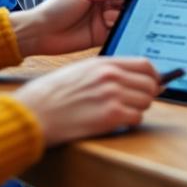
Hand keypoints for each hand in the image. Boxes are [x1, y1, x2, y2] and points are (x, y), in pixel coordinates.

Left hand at [10, 0, 133, 56]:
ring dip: (121, 20)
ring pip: (122, 21)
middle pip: (124, 8)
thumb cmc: (56, 7)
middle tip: (124, 9)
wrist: (40, 31)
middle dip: (128, 8)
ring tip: (108, 19)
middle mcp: (103, 9)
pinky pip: (116, 35)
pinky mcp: (100, 39)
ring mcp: (102, 24)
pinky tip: (117, 30)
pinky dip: (120, 33)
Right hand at [12, 56, 160, 145]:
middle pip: (150, 84)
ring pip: (146, 102)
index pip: (145, 64)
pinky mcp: (111, 115)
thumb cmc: (51, 95)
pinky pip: (137, 118)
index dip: (153, 76)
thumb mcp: (80, 72)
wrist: (33, 112)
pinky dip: (130, 123)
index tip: (154, 84)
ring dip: (138, 110)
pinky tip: (116, 123)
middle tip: (135, 103)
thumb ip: (107, 73)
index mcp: (104, 63)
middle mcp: (111, 76)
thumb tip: (133, 79)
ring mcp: (113, 94)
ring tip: (121, 113)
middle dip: (147, 96)